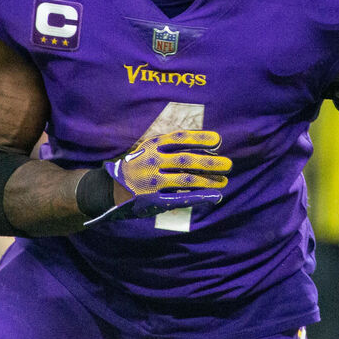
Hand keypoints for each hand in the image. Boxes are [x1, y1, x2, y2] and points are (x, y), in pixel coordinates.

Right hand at [84, 130, 230, 223]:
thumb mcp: (146, 150)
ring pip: (186, 180)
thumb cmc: (134, 166)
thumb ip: (168, 147)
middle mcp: (153, 162)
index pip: (180, 139)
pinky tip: (214, 196)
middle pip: (187, 160)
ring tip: (224, 181)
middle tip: (229, 164)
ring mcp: (153, 182)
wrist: (109, 189)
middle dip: (210, 162)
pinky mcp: (154, 200)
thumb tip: (199, 145)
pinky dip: (199, 197)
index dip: (200, 138)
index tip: (219, 140)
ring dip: (208, 180)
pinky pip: (181, 198)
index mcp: (151, 147)